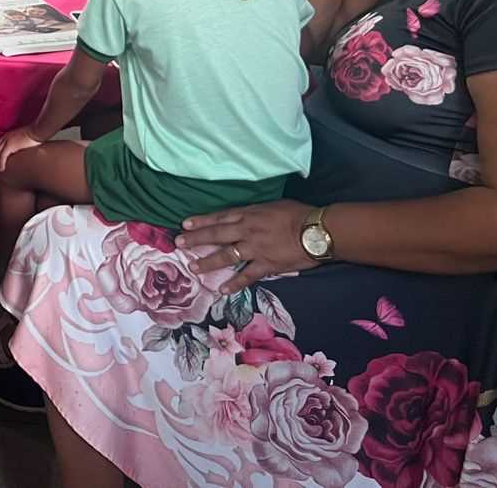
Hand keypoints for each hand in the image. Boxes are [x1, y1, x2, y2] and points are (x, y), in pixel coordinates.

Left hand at [0, 126, 43, 173]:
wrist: (38, 130)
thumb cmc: (34, 134)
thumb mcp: (22, 137)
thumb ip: (18, 142)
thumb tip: (19, 148)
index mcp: (7, 135)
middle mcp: (5, 137)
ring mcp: (7, 140)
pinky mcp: (11, 145)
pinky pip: (2, 156)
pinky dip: (0, 163)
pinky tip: (2, 169)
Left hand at [177, 200, 319, 294]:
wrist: (318, 230)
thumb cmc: (300, 214)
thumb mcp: (273, 206)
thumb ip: (257, 212)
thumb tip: (248, 216)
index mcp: (249, 214)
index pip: (220, 217)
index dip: (202, 221)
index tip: (185, 224)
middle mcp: (247, 230)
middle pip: (216, 234)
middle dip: (196, 239)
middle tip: (179, 243)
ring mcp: (255, 248)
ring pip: (226, 255)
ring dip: (208, 262)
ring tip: (193, 268)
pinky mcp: (267, 265)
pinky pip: (247, 275)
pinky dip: (235, 283)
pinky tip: (222, 290)